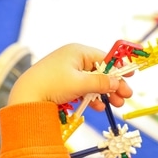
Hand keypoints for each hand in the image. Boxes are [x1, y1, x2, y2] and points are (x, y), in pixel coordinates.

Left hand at [8, 43, 132, 110]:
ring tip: (116, 104)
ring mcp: (67, 72)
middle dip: (113, 85)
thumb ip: (101, 83)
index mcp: (77, 52)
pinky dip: (91, 97)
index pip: (104, 58)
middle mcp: (73, 59)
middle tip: (126, 96)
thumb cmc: (52, 84)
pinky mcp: (63, 84)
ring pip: (92, 82)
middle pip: (100, 71)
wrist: (26, 97)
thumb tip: (117, 83)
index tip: (131, 76)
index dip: (118, 68)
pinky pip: (82, 89)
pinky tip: (98, 106)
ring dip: (104, 93)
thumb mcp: (80, 83)